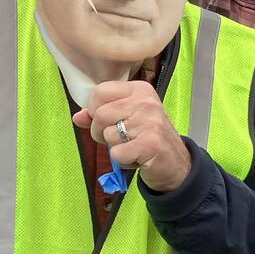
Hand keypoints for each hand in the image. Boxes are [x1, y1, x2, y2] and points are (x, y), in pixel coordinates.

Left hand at [76, 78, 192, 192]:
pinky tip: (137, 157)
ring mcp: (150, 122)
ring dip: (115, 148)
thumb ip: (100, 116)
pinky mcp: (150, 143)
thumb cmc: (148, 138)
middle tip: (117, 139)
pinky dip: (123, 160)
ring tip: (132, 147)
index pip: (100, 91)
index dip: (94, 109)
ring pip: (108, 135)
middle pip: (100, 114)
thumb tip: (78, 117)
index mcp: (139, 90)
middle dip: (100, 132)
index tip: (106, 121)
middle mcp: (146, 102)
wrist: (176, 163)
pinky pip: (117, 153)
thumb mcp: (126, 120)